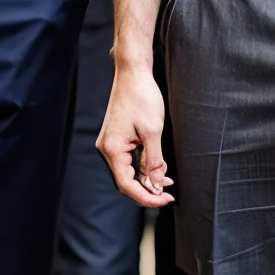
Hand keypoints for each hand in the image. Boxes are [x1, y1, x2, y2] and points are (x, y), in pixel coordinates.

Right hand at [97, 63, 173, 207]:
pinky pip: (128, 160)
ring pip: (128, 171)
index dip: (146, 197)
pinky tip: (157, 170)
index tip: (165, 201)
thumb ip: (154, 161)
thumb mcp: (153, 131)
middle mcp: (107, 148)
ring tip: (167, 183)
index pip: (127, 184)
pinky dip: (142, 167)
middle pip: (125, 181)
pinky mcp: (116, 138)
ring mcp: (110, 143)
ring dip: (146, 180)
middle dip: (147, 190)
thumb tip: (156, 185)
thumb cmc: (141, 97)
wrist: (133, 74)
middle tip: (168, 196)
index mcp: (112, 148)